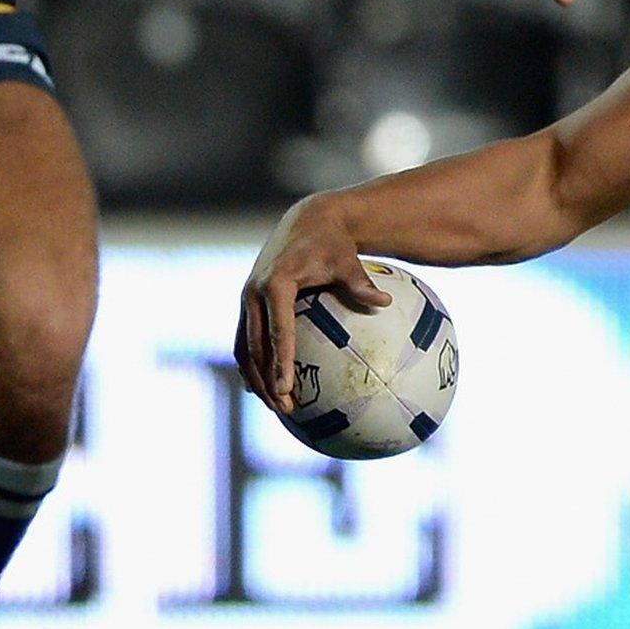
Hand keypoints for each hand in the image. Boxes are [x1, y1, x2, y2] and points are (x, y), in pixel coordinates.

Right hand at [237, 198, 391, 413]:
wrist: (306, 221)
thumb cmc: (332, 244)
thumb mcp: (348, 262)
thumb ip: (361, 284)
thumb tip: (385, 302)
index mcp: (276, 284)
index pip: (278, 331)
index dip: (280, 362)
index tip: (286, 388)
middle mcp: (254, 293)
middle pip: (255, 346)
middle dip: (266, 379)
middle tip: (284, 407)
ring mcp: (248, 299)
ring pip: (244, 346)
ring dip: (256, 377)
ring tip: (276, 406)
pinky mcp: (248, 303)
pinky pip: (246, 339)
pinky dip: (254, 363)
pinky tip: (266, 387)